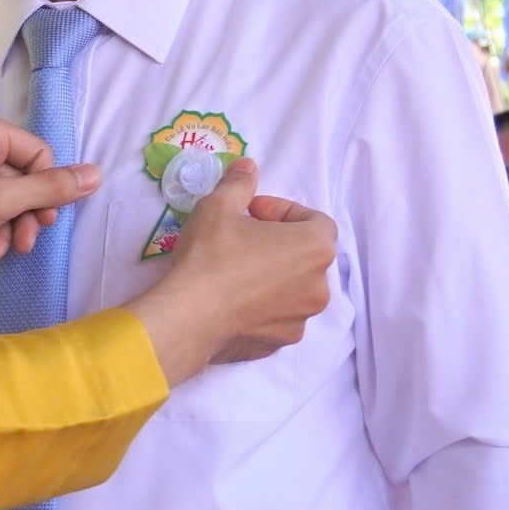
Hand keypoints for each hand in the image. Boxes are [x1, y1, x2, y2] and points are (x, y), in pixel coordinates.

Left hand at [0, 110, 100, 312]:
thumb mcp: (4, 199)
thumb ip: (51, 188)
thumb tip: (96, 174)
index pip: (39, 155)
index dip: (46, 190)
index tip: (46, 220)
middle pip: (22, 181)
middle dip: (24, 216)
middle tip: (25, 243)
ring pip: (4, 201)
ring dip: (5, 229)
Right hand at [124, 159, 334, 383]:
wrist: (188, 318)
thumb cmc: (210, 256)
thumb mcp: (218, 206)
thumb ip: (239, 183)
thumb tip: (247, 166)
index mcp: (315, 248)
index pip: (315, 220)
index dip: (282, 211)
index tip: (251, 213)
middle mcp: (319, 286)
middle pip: (306, 256)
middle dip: (278, 243)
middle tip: (242, 237)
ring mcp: (302, 319)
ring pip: (293, 289)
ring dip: (272, 276)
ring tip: (235, 271)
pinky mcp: (280, 343)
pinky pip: (277, 316)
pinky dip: (262, 305)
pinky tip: (231, 299)